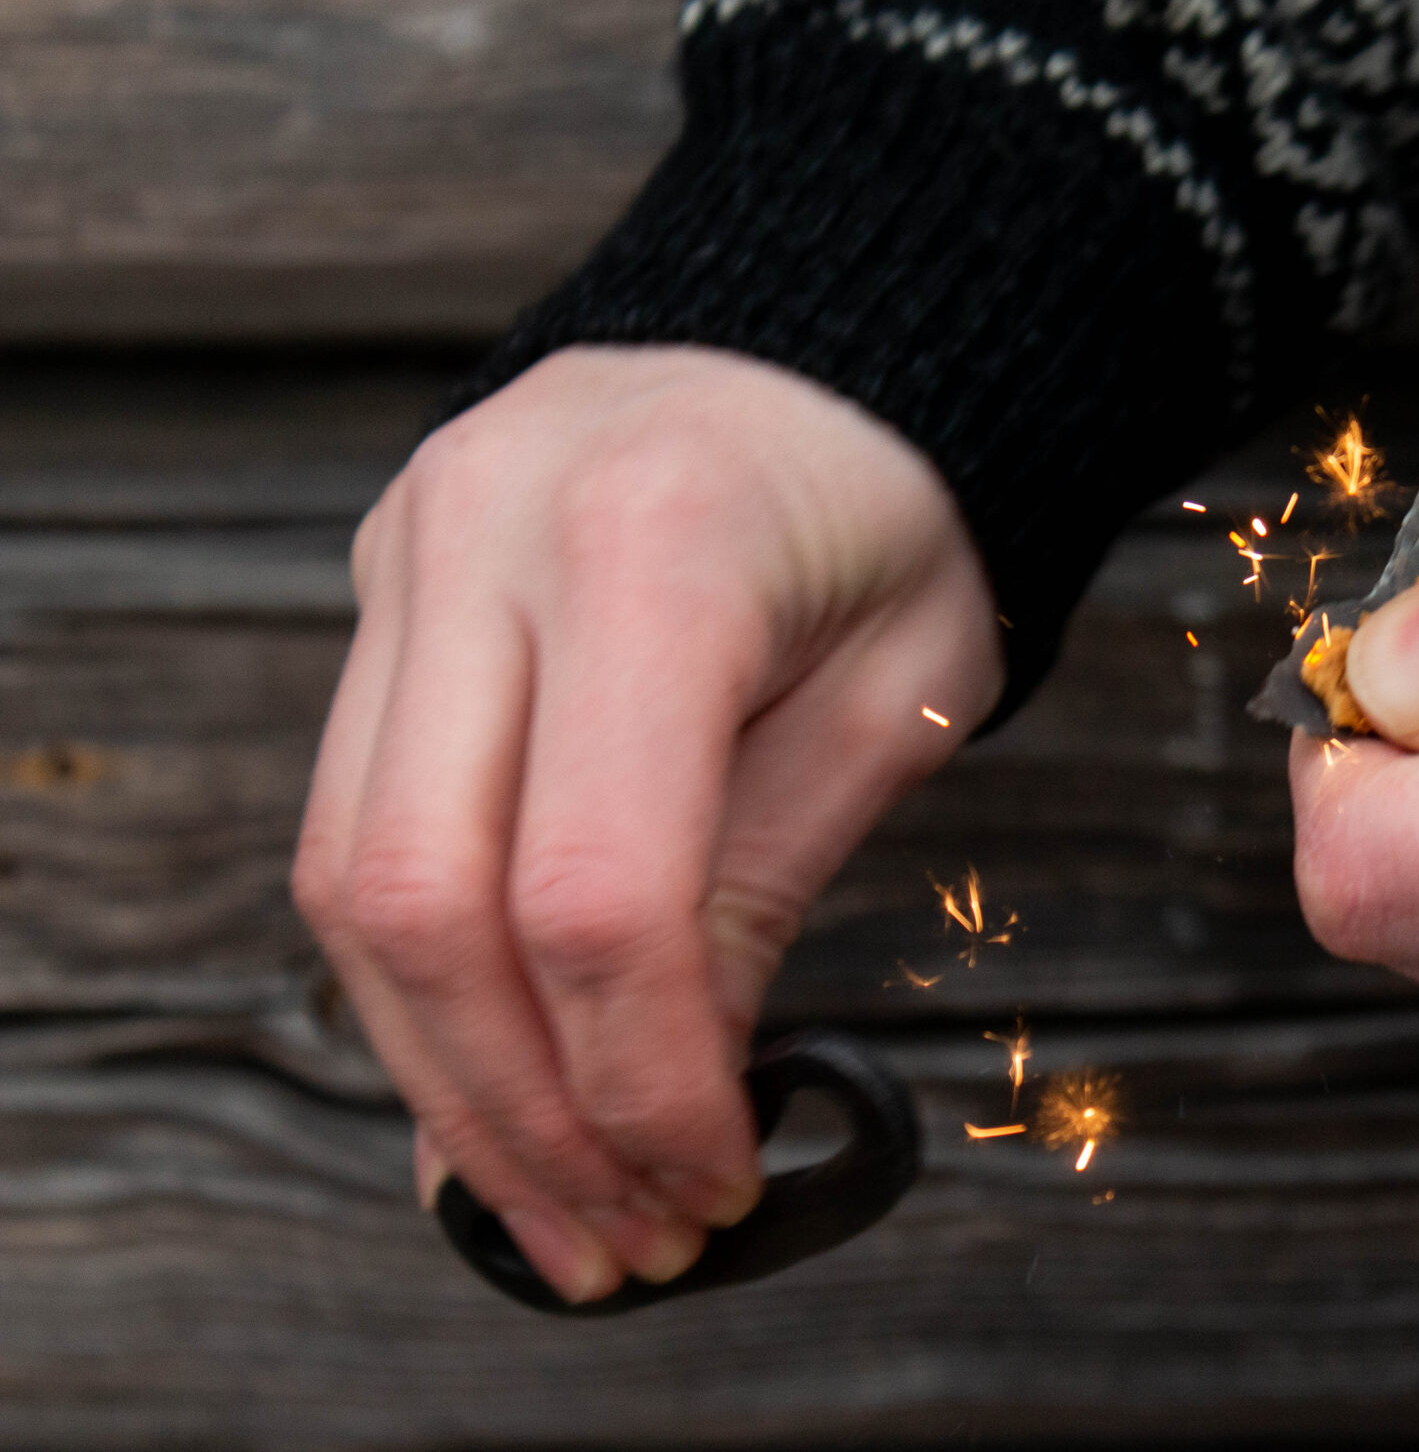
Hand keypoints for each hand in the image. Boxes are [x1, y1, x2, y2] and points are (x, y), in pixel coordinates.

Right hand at [293, 346, 999, 1298]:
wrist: (835, 342)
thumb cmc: (903, 510)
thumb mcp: (895, 696)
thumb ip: (765, 881)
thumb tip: (675, 1096)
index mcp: (657, 545)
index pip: (597, 886)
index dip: (644, 1077)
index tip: (714, 1177)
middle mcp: (487, 533)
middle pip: (429, 900)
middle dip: (520, 1111)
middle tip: (618, 1236)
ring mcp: (412, 553)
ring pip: (356, 878)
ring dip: (447, 1072)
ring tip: (556, 1198)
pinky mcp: (386, 592)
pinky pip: (358, 820)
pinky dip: (421, 975)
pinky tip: (496, 1075)